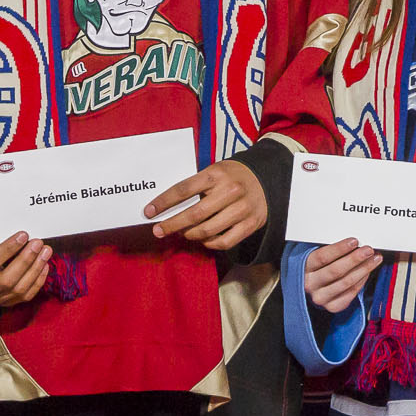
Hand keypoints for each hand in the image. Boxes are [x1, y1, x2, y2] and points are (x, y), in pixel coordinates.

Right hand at [0, 227, 51, 306]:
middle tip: (38, 244)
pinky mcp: (5, 303)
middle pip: (7, 280)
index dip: (9, 249)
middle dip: (26, 261)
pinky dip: (37, 280)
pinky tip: (44, 265)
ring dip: (35, 270)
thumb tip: (24, 238)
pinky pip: (25, 295)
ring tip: (45, 252)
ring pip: (19, 289)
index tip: (23, 235)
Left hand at [147, 158, 265, 251]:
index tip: (148, 212)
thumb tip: (168, 207)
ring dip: (189, 235)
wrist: (267, 178)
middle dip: (171, 224)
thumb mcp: (215, 171)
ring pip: (207, 231)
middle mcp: (230, 191)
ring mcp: (242, 209)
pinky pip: (224, 242)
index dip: (163, 202)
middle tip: (158, 230)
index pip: (183, 189)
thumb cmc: (232, 176)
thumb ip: (196, 186)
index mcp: (216, 174)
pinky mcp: (251, 224)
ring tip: (183, 233)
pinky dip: (209, 244)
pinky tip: (203, 239)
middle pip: (194, 214)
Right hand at [304, 238, 383, 313]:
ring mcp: (320, 298)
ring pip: (346, 283)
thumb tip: (355, 243)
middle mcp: (310, 284)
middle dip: (355, 259)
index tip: (354, 241)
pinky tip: (368, 271)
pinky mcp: (332, 306)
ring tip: (375, 259)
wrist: (311, 288)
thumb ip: (331, 250)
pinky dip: (362, 281)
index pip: (322, 257)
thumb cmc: (317, 268)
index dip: (340, 249)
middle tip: (368, 250)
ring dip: (364, 269)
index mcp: (303, 268)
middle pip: (335, 271)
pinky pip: (351, 293)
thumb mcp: (316, 256)